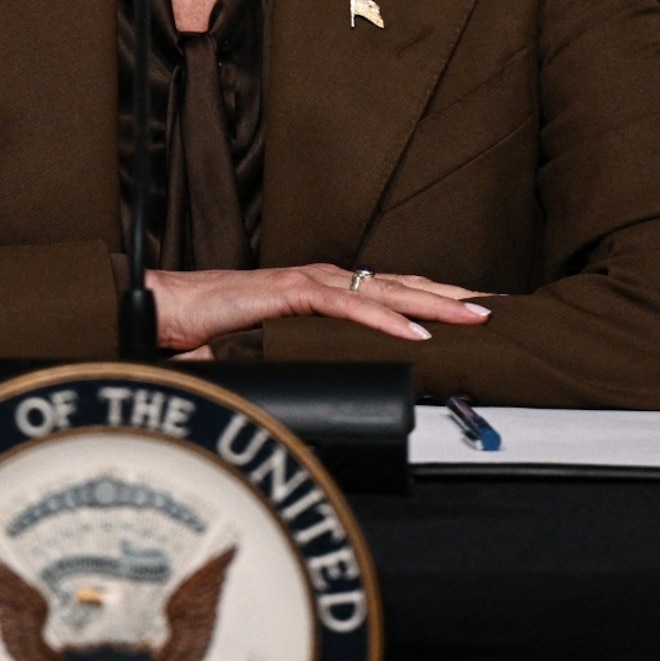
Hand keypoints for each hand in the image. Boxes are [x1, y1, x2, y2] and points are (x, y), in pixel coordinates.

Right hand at [146, 264, 490, 353]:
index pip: (388, 292)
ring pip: (383, 291)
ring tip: (472, 316)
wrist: (165, 309)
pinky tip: (414, 332)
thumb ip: (304, 356)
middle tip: (494, 308)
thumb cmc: (212, 328)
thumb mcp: (272, 347)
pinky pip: (346, 307)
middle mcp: (322, 279)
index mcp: (322, 290)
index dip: (431, 299)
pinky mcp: (288, 294)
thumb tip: (335, 381)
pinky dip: (384, 319)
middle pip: (399, 285)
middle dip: (449, 296)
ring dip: (432, 305)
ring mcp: (307, 282)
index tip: (472, 309)